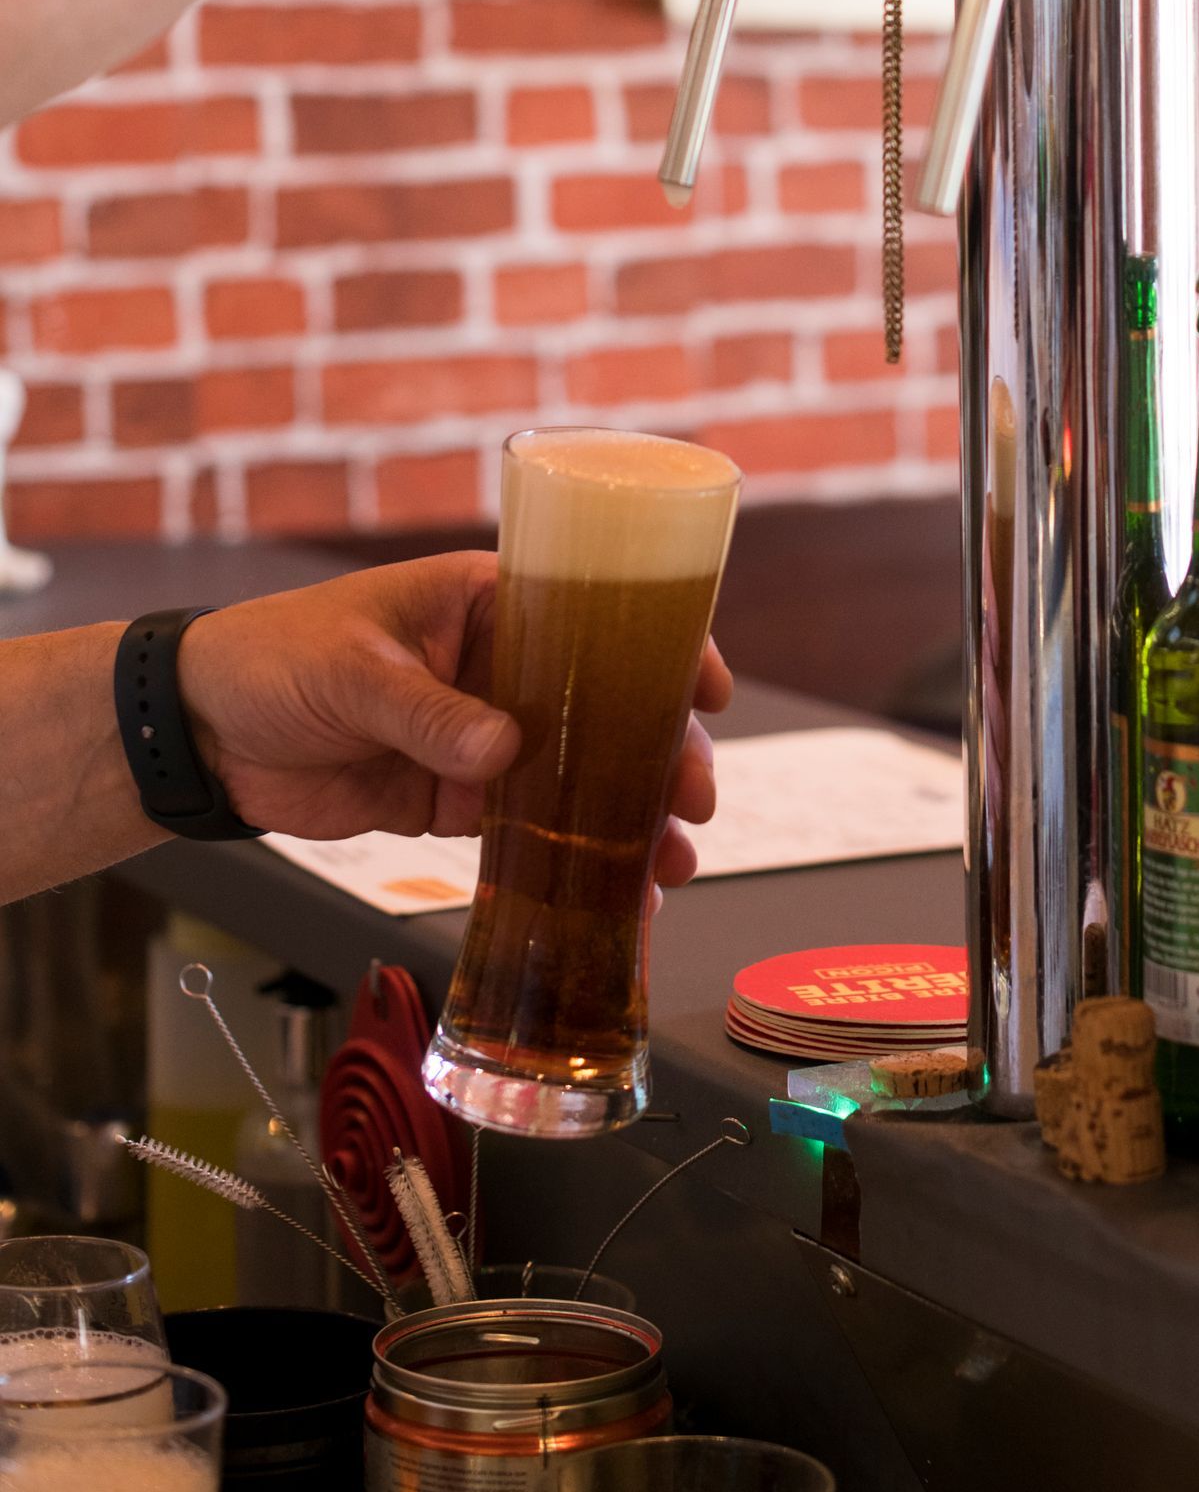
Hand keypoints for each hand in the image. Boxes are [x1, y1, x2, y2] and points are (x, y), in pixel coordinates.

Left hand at [177, 556, 733, 876]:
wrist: (199, 735)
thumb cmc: (272, 658)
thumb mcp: (352, 672)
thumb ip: (429, 715)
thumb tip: (506, 752)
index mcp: (485, 603)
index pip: (592, 613)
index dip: (660, 645)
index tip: (705, 689)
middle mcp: (500, 666)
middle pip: (602, 704)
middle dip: (657, 750)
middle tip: (691, 796)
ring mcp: (483, 736)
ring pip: (577, 773)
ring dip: (627, 813)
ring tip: (670, 860)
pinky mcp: (455, 799)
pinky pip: (528, 828)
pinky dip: (571, 858)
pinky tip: (613, 888)